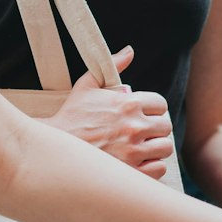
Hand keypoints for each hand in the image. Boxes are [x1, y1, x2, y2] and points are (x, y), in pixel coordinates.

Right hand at [47, 46, 173, 179]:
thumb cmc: (71, 116)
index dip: (153, 109)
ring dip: (156, 147)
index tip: (144, 114)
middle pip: (166, 126)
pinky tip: (140, 162)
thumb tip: (129, 51)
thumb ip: (112, 65)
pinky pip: (158, 169)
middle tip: (143, 132)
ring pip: (165, 148)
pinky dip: (152, 166)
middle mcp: (134, 126)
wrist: (56, 148)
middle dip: (156, 128)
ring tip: (144, 147)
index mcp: (128, 103)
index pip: (161, 104)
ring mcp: (133, 151)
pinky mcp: (130, 171)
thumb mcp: (87, 85)